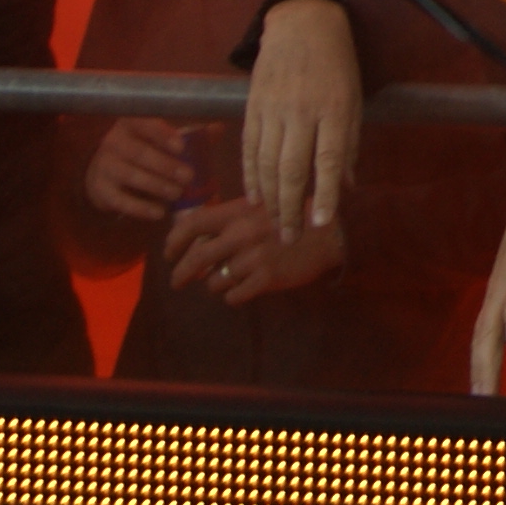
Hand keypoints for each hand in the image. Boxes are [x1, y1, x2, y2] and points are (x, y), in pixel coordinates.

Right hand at [83, 117, 198, 224]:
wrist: (105, 174)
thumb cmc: (144, 150)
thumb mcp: (162, 139)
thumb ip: (191, 134)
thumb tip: (218, 128)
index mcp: (132, 124)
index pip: (146, 125)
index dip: (162, 135)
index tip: (182, 147)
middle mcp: (113, 142)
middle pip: (139, 153)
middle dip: (166, 166)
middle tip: (189, 177)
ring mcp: (103, 167)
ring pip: (130, 176)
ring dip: (156, 186)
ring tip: (177, 193)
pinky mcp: (99, 191)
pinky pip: (120, 200)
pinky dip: (140, 208)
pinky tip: (159, 213)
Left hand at [166, 196, 344, 305]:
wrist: (336, 231)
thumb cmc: (296, 216)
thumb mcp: (262, 207)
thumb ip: (232, 219)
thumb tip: (195, 237)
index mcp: (238, 212)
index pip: (191, 224)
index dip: (173, 241)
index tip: (169, 254)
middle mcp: (241, 234)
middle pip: (194, 259)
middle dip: (180, 274)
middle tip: (178, 281)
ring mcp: (253, 258)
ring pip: (214, 281)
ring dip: (216, 284)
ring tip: (230, 279)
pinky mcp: (266, 279)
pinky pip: (233, 296)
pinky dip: (234, 296)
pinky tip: (245, 289)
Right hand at [243, 0, 360, 239]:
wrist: (303, 25)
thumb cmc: (338, 65)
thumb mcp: (355, 99)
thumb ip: (349, 143)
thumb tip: (348, 186)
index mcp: (334, 109)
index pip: (328, 160)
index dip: (325, 194)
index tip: (321, 224)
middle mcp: (301, 112)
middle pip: (291, 169)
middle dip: (290, 208)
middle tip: (288, 238)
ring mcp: (272, 110)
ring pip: (266, 164)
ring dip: (269, 199)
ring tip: (273, 224)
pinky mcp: (251, 107)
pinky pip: (248, 149)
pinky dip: (250, 176)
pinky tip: (253, 198)